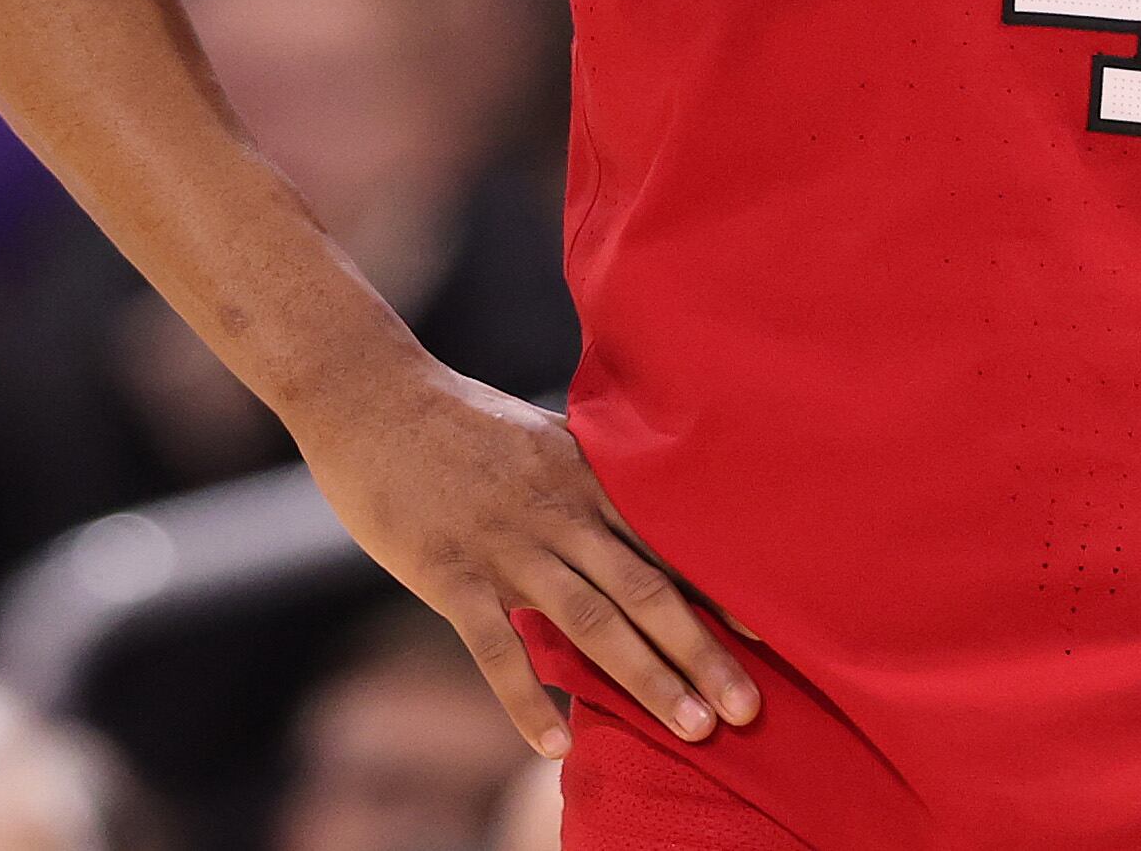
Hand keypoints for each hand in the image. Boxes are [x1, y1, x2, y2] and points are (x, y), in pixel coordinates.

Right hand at [297, 347, 758, 757]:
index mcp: (585, 477)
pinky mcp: (448, 573)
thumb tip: (630, 518)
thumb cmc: (458, 420)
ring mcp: (504, 544)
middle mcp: (558, 511)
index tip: (769, 634)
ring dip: (646, 678)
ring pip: (590, 621)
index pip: (666, 541)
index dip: (717, 590)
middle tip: (748, 707)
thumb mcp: (539, 437)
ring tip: (693, 727)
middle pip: (645, 588)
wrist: (371, 394)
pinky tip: (555, 746)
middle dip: (701, 651)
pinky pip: (495, 648)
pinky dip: (526, 701)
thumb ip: (584, 480)